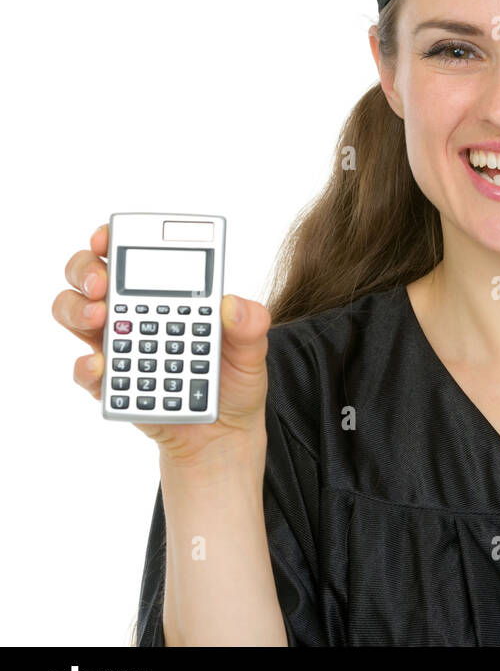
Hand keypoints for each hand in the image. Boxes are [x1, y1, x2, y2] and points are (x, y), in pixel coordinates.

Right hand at [54, 222, 273, 467]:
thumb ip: (251, 324)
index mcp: (168, 295)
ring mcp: (117, 346)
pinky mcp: (110, 383)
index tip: (106, 237)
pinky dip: (86, 365)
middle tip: (101, 282)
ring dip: (77, 309)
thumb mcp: (253, 350)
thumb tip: (232, 304)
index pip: (133, 254)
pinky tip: (99, 364)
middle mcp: (134, 313)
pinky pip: (85, 370)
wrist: (224, 433)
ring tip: (99, 317)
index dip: (112, 238)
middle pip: (88, 276)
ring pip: (74, 313)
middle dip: (85, 269)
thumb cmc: (235, 379)